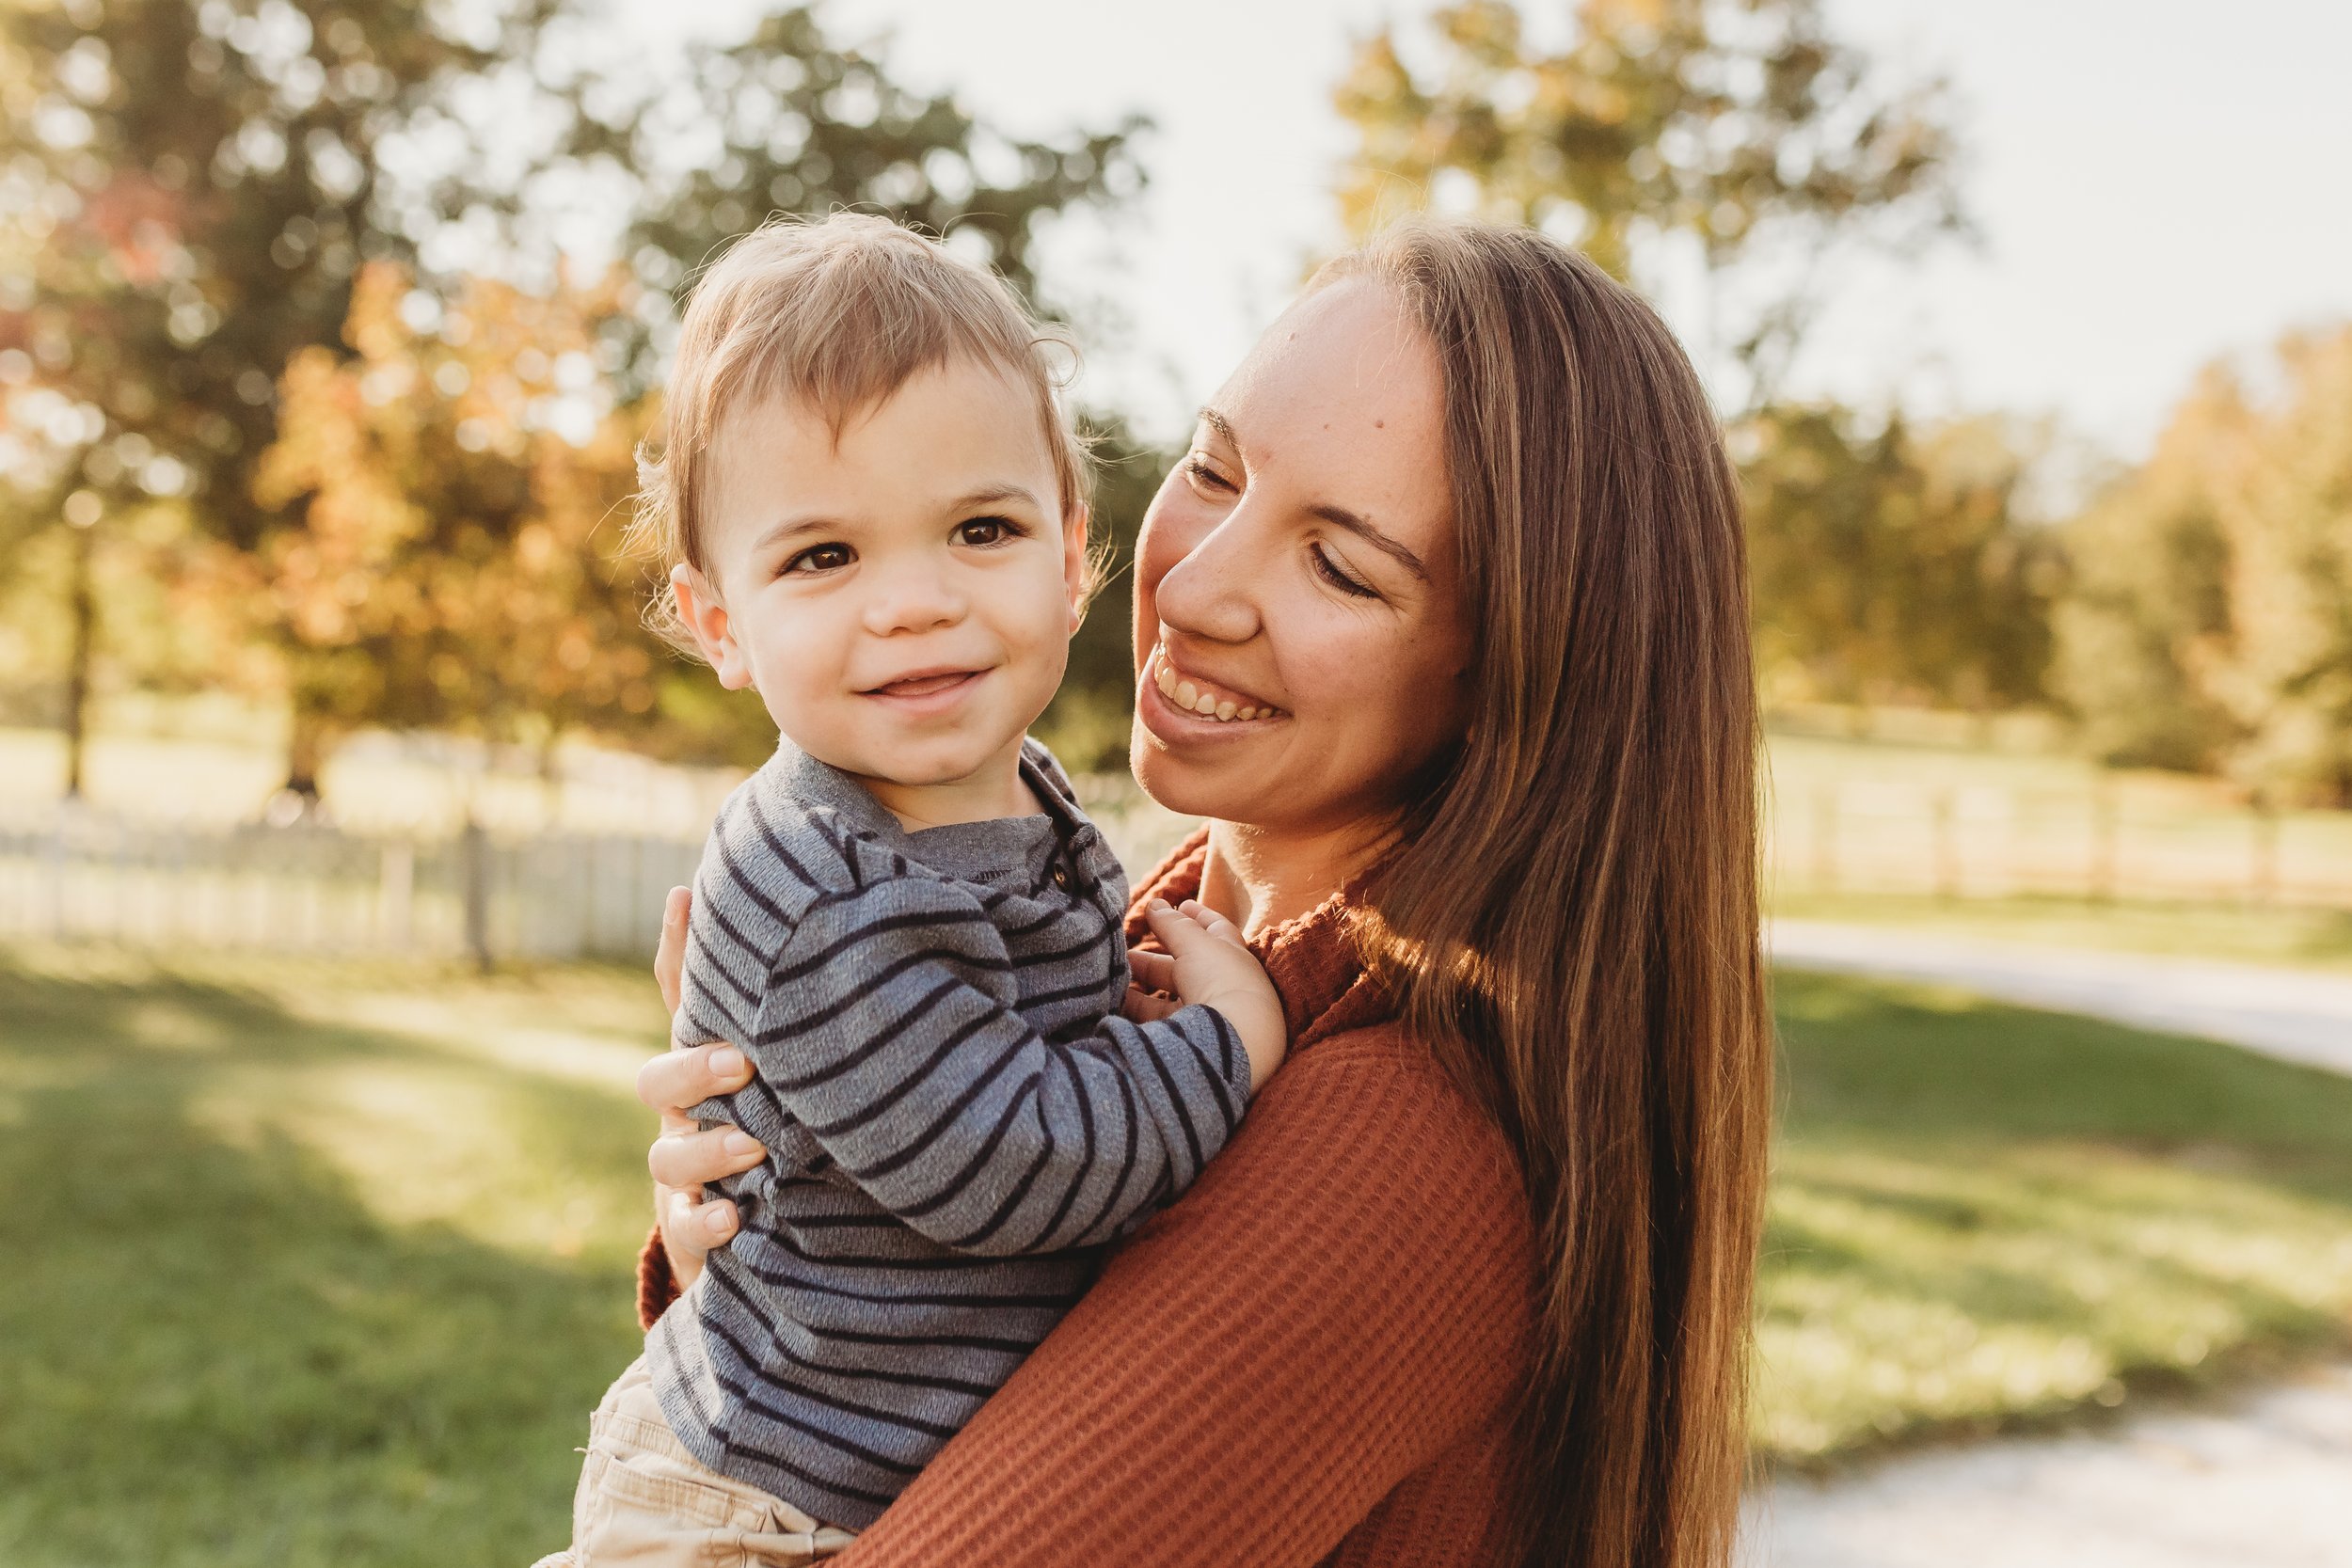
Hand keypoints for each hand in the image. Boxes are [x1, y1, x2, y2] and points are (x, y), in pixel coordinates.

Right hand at [642, 885, 760, 1286]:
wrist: (766, 1237)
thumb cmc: (783, 1135)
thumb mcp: (792, 1071)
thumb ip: (800, 1008)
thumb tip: (815, 917)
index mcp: (707, 1069)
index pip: (681, 1000)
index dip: (675, 949)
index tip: (683, 896)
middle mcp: (685, 1117)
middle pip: (658, 1082)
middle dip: (693, 1070)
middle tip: (741, 1064)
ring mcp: (685, 1177)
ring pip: (667, 1159)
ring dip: (706, 1150)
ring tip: (752, 1146)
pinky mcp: (695, 1232)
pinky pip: (688, 1230)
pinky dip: (708, 1222)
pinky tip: (737, 1214)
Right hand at [1131, 898, 1287, 1091]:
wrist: (1235, 1042)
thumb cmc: (1221, 982)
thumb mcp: (1196, 944)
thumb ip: (1173, 923)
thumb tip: (1154, 904)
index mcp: (1235, 959)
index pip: (1216, 930)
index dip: (1197, 916)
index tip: (1180, 904)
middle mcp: (1225, 988)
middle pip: (1186, 968)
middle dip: (1154, 959)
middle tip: (1124, 951)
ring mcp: (1210, 1018)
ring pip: (1169, 999)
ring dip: (1141, 988)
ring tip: (1111, 979)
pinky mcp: (1191, 1043)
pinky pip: (1161, 1024)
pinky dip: (1139, 1013)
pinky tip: (1115, 1006)